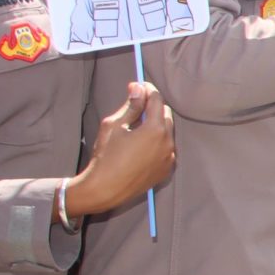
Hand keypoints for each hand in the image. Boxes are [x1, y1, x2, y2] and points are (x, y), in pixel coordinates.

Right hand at [68, 83, 176, 217]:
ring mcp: (169, 157)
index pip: (157, 100)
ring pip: (168, 132)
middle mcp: (168, 142)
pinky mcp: (166, 169)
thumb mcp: (114, 125)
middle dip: (153, 106)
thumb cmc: (106, 156)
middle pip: (165, 114)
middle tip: (137, 105)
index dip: (147, 90)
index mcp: (155, 129)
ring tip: (137, 127)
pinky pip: (167, 149)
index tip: (139, 86)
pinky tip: (142, 145)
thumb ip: (130, 105)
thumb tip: (138, 88)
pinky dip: (159, 142)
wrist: (105, 188)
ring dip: (157, 124)